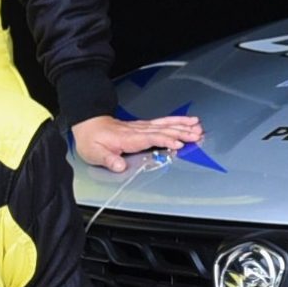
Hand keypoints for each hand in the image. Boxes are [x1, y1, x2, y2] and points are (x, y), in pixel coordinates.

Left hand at [74, 112, 204, 172]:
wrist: (89, 126)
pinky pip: (162, 122)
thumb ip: (109, 159)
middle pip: (162, 130)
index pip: (150, 138)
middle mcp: (137, 131)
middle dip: (181, 132)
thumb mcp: (94, 153)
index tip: (178, 143)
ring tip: (197, 126)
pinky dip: (176, 121)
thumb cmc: (92, 140)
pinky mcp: (144, 126)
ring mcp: (142, 127)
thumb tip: (120, 166)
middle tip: (197, 134)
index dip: (164, 140)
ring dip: (182, 125)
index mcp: (127, 138)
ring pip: (165, 125)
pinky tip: (187, 121)